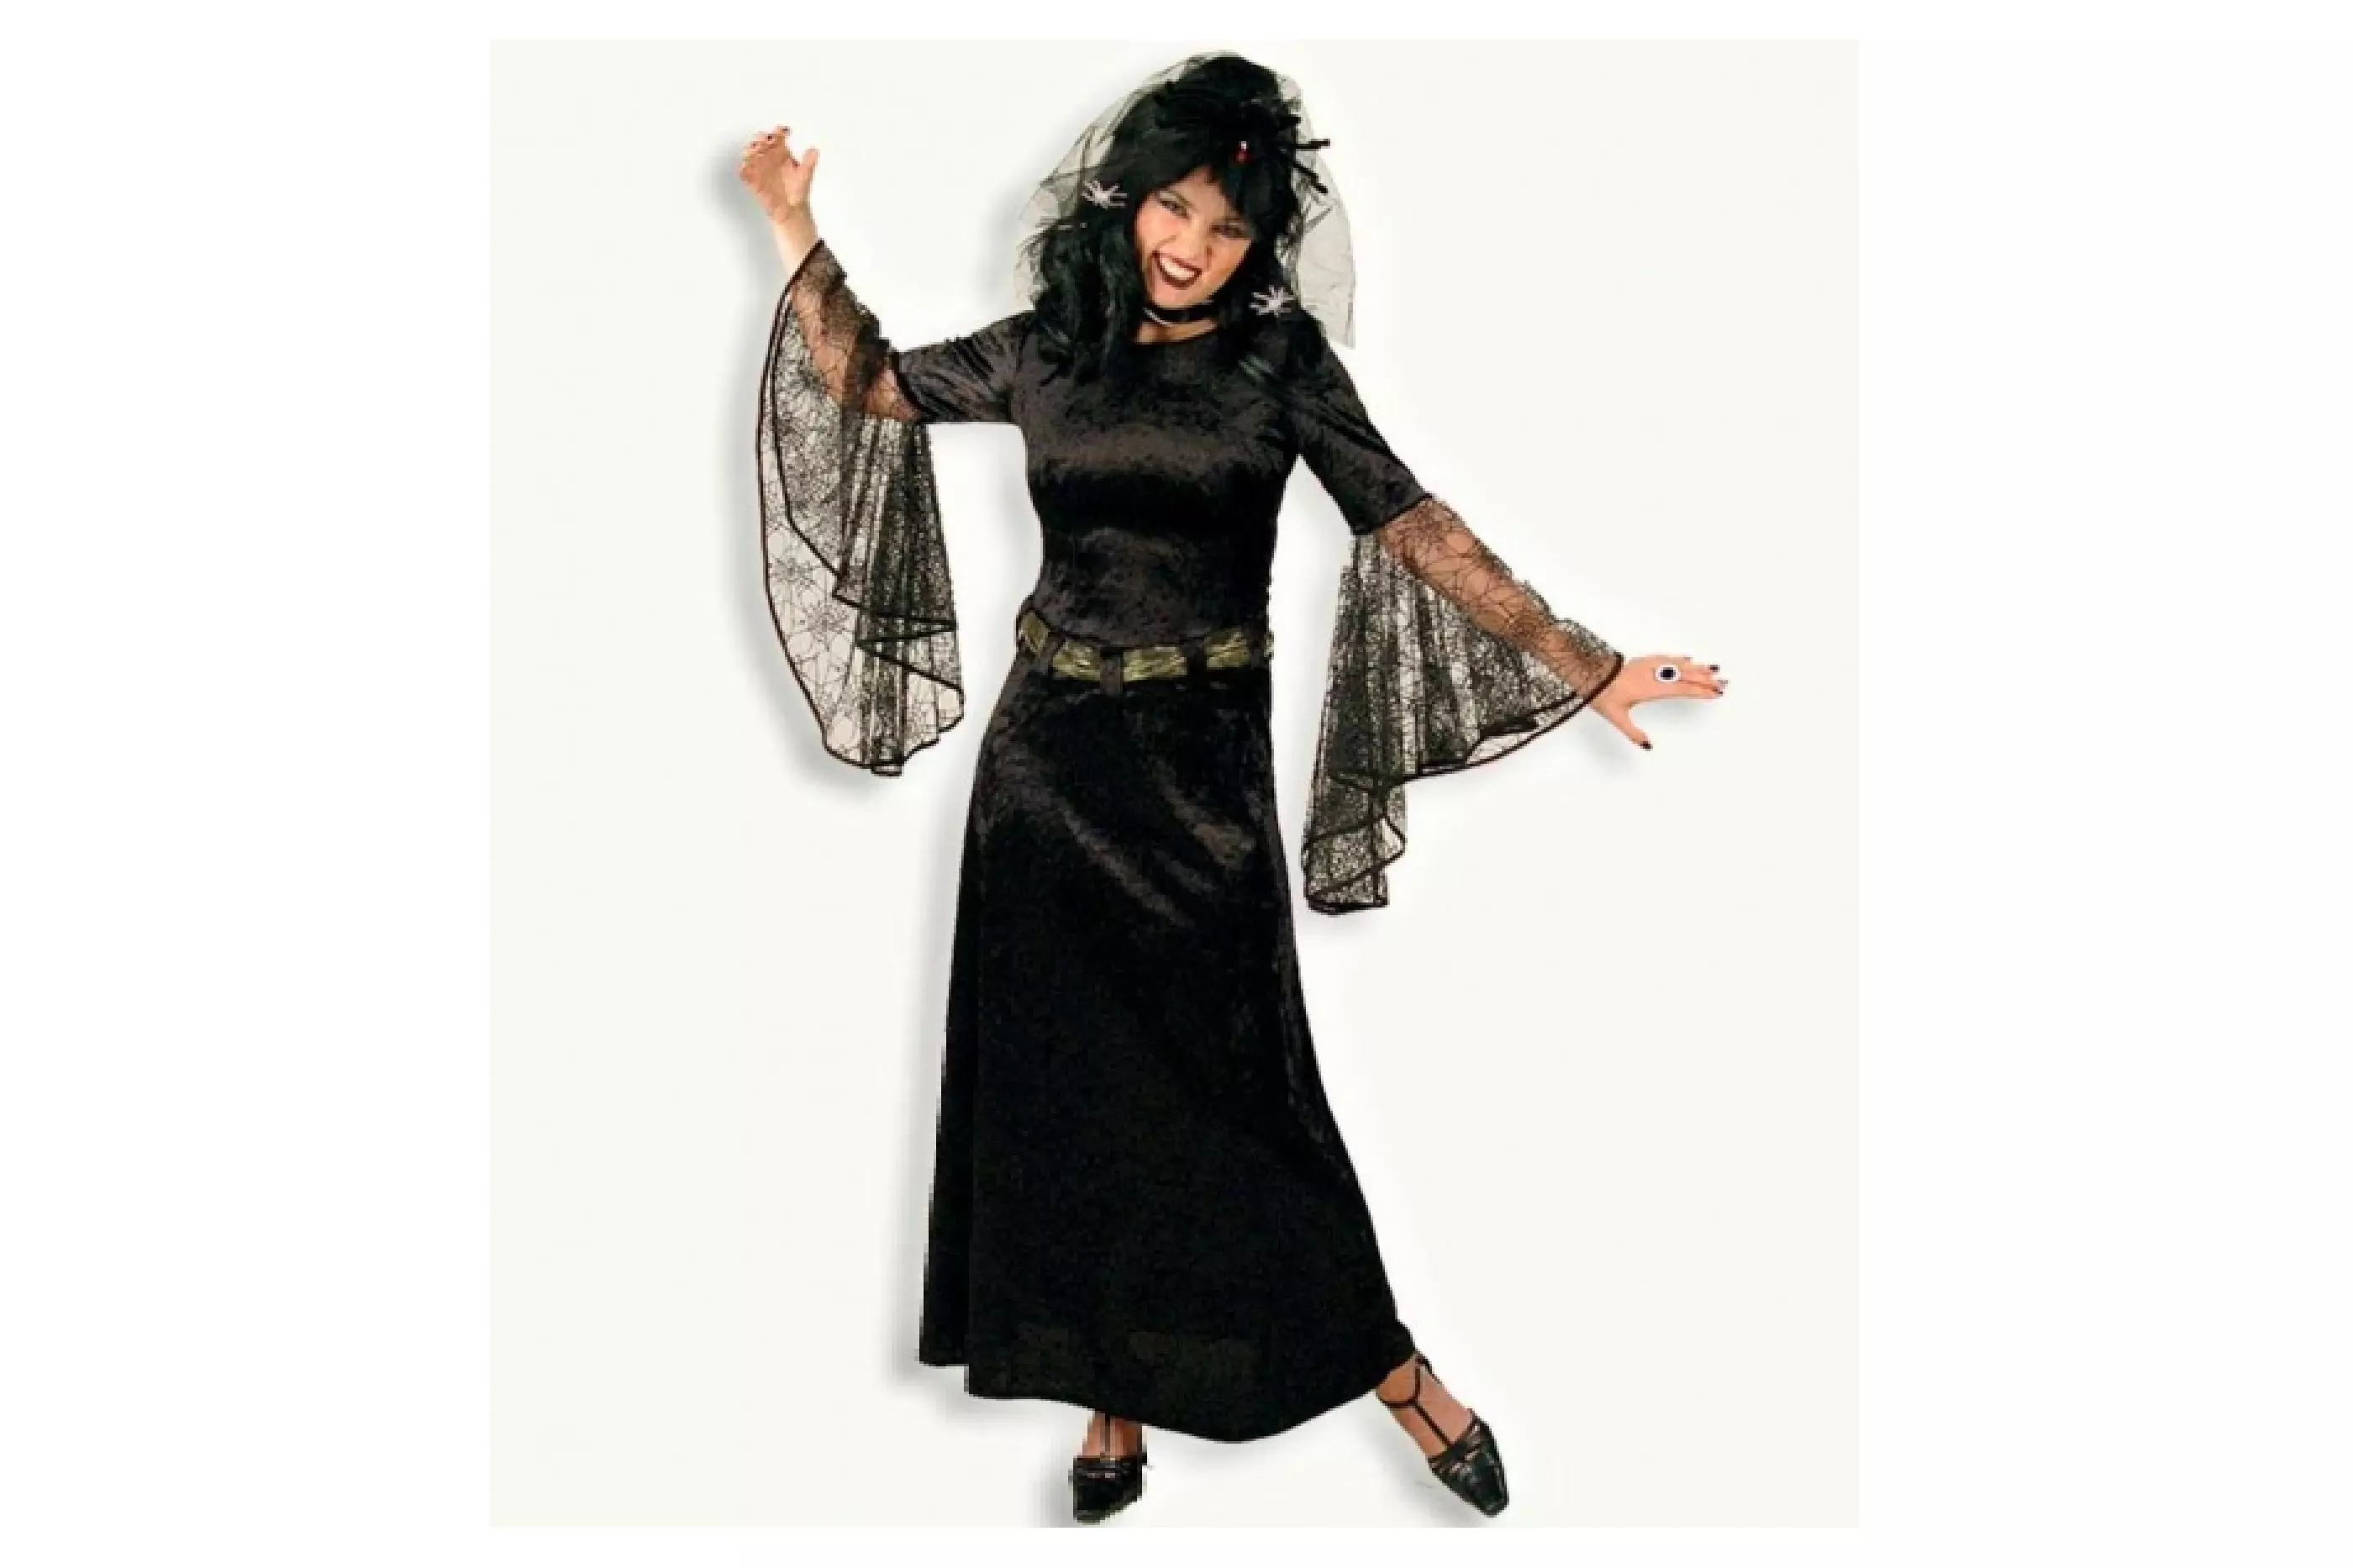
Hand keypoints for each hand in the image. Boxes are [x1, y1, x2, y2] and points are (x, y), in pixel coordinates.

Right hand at [737, 124, 818, 228]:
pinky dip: (743, 169)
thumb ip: (809, 162)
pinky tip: (746, 167)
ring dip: (749, 150)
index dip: (779, 131)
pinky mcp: (753, 180)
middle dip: (761, 138)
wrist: (790, 209)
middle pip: (761, 142)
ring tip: (754, 151)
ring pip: (750, 154)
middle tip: (765, 140)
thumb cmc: (797, 191)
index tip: (782, 130)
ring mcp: (760, 168)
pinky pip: (744, 172)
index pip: (778, 137)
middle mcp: (769, 157)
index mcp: (782, 153)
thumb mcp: (805, 175)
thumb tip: (814, 150)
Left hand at [1590, 654, 1725, 749]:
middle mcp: (1652, 674)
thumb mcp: (1617, 717)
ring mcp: (1648, 665)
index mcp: (1650, 688)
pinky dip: (1679, 659)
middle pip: (1685, 676)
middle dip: (1705, 680)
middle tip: (1723, 683)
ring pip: (1677, 664)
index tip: (1715, 693)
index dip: (1700, 691)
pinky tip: (1687, 658)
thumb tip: (1648, 746)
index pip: (1682, 689)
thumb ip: (1633, 733)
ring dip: (1696, 667)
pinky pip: (1666, 657)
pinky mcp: (1642, 660)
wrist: (1589, 674)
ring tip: (1713, 669)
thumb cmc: (1602, 694)